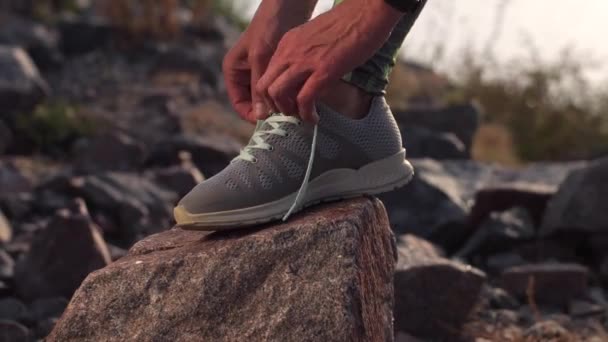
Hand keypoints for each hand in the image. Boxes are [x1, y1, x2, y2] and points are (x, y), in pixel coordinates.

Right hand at [223, 0, 316, 122]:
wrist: (287, 6)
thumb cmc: (268, 26)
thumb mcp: (261, 58)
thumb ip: (258, 87)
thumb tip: (260, 116)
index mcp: (233, 71)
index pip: (239, 103)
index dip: (252, 115)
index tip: (270, 121)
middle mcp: (246, 74)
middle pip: (256, 103)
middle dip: (269, 110)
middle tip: (286, 116)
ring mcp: (261, 72)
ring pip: (270, 97)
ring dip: (281, 103)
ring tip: (295, 107)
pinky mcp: (277, 69)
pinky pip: (282, 88)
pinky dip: (289, 94)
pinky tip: (299, 97)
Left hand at [256, 0, 402, 122]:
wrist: (366, 13)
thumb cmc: (347, 24)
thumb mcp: (314, 37)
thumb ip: (304, 54)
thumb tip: (305, 74)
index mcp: (287, 43)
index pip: (266, 73)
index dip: (271, 94)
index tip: (285, 102)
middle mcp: (290, 52)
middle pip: (264, 86)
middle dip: (274, 105)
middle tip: (291, 112)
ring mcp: (305, 61)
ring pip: (278, 94)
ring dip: (287, 111)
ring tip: (301, 115)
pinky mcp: (324, 71)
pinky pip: (304, 100)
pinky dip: (307, 114)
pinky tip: (315, 118)